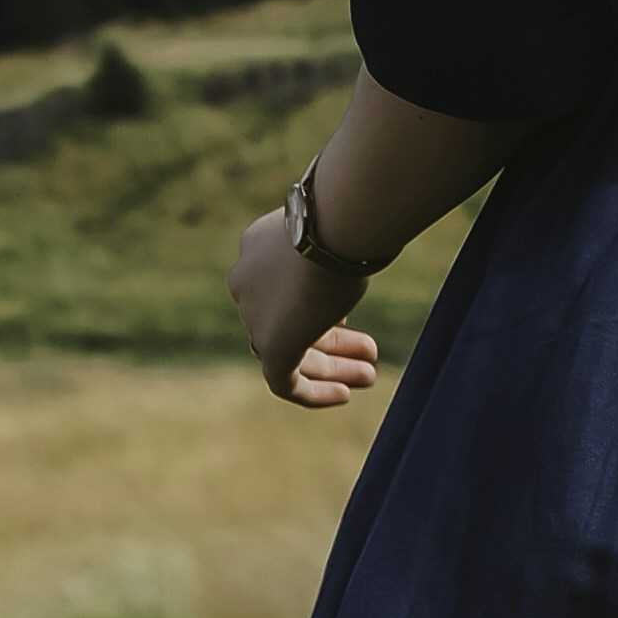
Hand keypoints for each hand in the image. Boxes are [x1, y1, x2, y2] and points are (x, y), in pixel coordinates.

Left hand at [228, 204, 380, 410]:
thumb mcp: (335, 231)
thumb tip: (360, 250)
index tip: (348, 316)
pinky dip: (315, 391)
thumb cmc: (344, 222)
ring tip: (369, 375)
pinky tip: (344, 394)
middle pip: (290, 319)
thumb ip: (336, 246)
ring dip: (333, 365)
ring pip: (292, 349)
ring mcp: (254, 315)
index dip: (319, 306)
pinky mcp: (269, 346)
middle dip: (332, 339)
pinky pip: (285, 381)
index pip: (282, 289)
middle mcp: (248, 282)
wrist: (330, 228)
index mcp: (256, 249)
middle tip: (369, 350)